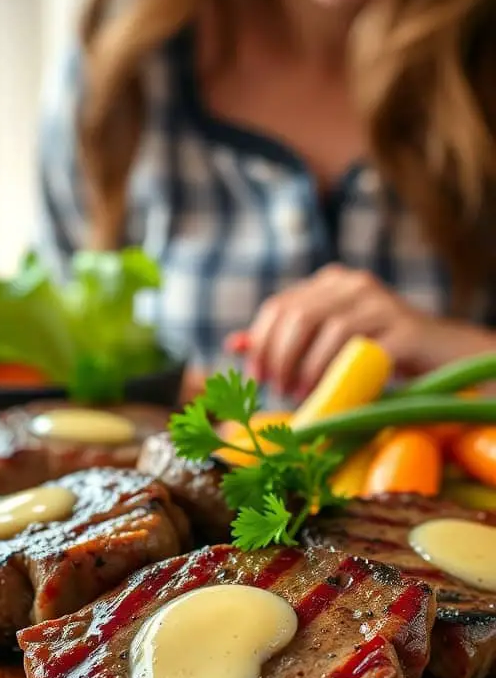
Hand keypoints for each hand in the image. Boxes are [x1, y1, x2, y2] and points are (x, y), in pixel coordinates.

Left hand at [225, 265, 495, 397]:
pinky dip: (337, 374)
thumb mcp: (327, 342)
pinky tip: (328, 393)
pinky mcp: (404, 330)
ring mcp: (382, 304)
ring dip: (306, 369)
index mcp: (331, 282)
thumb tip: (234, 344)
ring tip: (300, 394)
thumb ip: (285, 340)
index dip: (261, 342)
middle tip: (277, 389)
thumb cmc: (378, 352)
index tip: (257, 376)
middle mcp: (354, 285)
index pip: (280, 305)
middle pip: (300, 315)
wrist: (442, 355)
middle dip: (280, 357)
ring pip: (329, 330)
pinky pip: (360, 350)